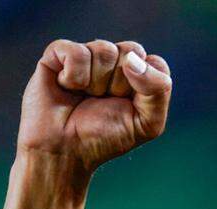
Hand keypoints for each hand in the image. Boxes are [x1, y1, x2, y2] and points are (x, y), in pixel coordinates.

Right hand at [17, 40, 171, 172]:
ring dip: (96, 83)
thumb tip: (133, 59)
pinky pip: (76, 52)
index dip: (145, 86)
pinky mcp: (58, 54)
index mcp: (139, 75)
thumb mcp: (147, 123)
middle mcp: (114, 61)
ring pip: (104, 50)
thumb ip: (158, 90)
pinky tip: (67, 87)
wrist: (65, 150)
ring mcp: (87, 55)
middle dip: (120, 84)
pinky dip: (74, 76)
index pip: (155, 63)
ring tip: (85, 96)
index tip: (130, 105)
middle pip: (130, 51)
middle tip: (104, 101)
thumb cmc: (107, 136)